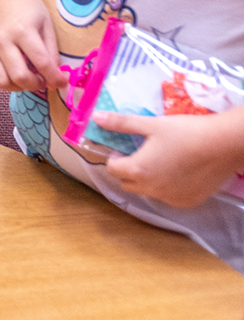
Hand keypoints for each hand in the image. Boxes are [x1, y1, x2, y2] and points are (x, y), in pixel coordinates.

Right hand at [0, 0, 64, 92]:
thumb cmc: (28, 8)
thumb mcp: (46, 26)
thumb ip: (51, 53)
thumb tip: (55, 77)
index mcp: (22, 31)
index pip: (41, 63)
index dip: (55, 78)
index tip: (61, 83)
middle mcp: (2, 40)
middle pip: (19, 76)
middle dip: (36, 85)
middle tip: (43, 81)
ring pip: (1, 81)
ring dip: (17, 86)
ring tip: (26, 78)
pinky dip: (0, 82)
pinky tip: (10, 74)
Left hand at [96, 110, 243, 207]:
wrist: (223, 144)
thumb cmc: (184, 132)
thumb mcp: (151, 125)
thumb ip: (121, 123)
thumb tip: (95, 117)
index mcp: (138, 171)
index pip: (112, 169)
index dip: (114, 157)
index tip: (123, 148)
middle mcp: (151, 189)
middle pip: (127, 183)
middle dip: (127, 170)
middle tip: (140, 153)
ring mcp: (170, 198)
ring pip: (147, 191)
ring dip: (147, 179)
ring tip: (161, 160)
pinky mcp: (188, 202)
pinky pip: (168, 196)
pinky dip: (166, 187)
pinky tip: (178, 171)